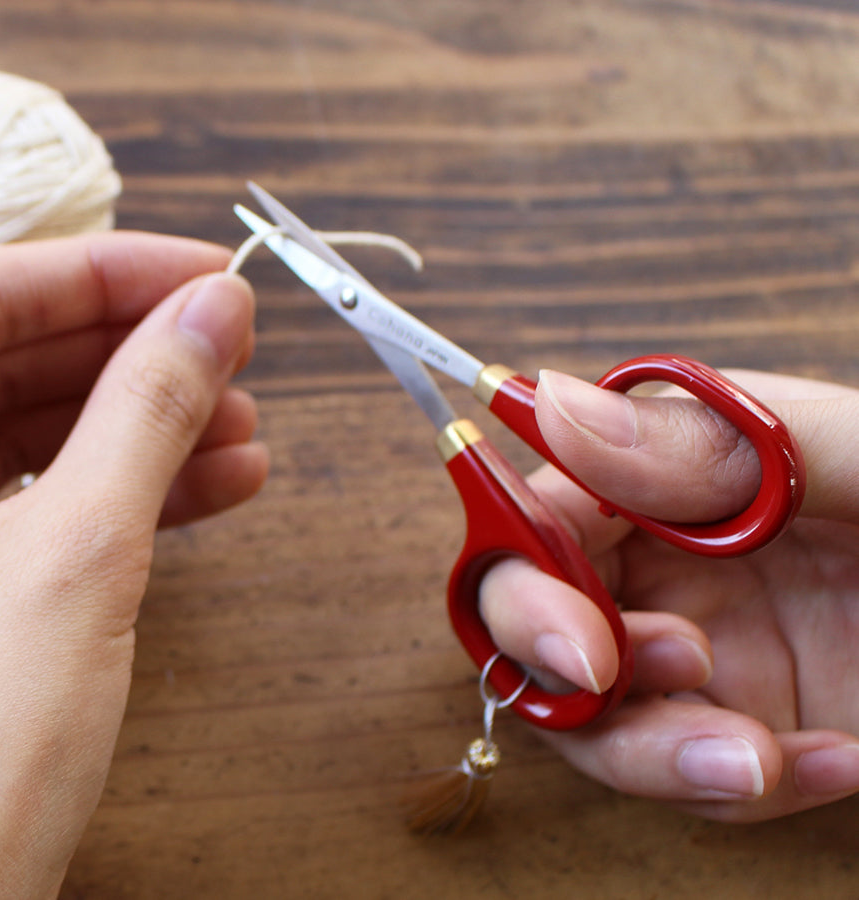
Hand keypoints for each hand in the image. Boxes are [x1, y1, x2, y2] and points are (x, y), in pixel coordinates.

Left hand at [0, 233, 267, 895]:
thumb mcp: (79, 553)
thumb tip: (215, 314)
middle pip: (16, 359)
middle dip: (142, 353)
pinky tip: (218, 486)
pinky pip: (50, 501)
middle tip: (235, 350)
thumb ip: (148, 414)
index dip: (111, 272)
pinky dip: (135, 490)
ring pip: (41, 433)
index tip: (211, 275)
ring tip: (246, 429)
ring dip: (152, 426)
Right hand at [480, 367, 858, 821]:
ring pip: (588, 711)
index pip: (541, 510)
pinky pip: (683, 768)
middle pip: (531, 614)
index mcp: (673, 470)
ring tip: (751, 755)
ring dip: (647, 746)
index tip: (577, 640)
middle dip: (559, 661)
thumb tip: (551, 402)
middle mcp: (665, 555)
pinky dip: (733, 783)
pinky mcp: (736, 721)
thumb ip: (707, 441)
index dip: (522, 573)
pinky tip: (828, 761)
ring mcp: (695, 643)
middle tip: (616, 681)